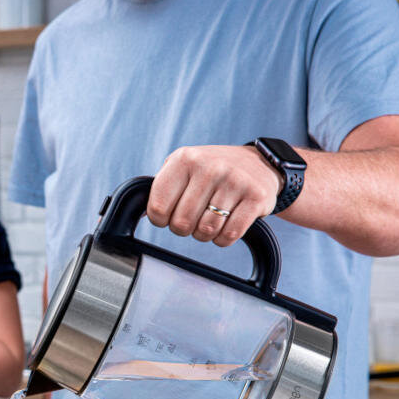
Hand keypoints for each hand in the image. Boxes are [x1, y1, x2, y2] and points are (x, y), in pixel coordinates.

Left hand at [147, 145, 281, 246]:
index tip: (169, 216)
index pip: (157, 207)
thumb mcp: (183, 166)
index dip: (161, 220)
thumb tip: (139, 212)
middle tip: (193, 219)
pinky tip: (226, 226)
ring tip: (210, 221)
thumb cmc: (211, 171)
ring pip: (205, 231)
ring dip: (204, 235)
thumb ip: (162, 186)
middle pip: (181, 223)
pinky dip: (223, 239)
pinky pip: (229, 235)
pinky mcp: (256, 197)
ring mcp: (235, 181)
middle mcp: (209, 167)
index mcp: (185, 159)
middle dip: (184, 229)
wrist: (259, 163)